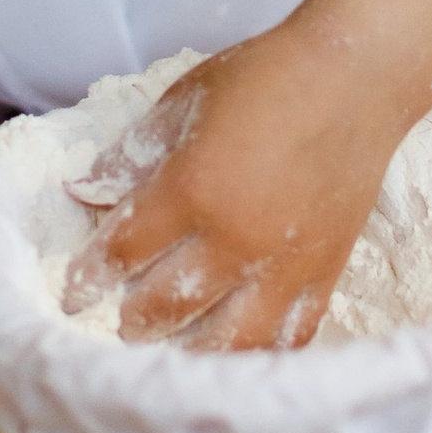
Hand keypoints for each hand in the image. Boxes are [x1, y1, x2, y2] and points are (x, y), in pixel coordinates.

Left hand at [70, 33, 412, 353]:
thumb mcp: (185, 99)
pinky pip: (292, 334)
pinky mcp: (325, 272)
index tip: (74, 293)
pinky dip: (263, 352)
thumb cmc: (266, 77)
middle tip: (123, 324)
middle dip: (135, 320)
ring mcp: (284, 263)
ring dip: (192, 352)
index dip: (89, 276)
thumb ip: (132, 153)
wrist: (357, 76)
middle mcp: (235, 238)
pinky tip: (240, 356)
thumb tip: (83, 190)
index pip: (124, 251)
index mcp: (192, 189)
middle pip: (167, 306)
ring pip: (230, 339)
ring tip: (174, 351)